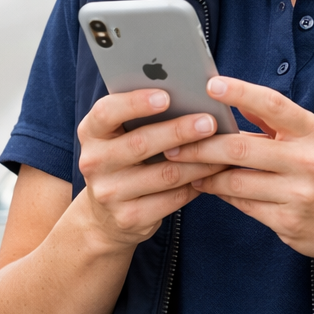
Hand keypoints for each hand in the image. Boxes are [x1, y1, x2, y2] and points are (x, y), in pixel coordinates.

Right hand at [76, 89, 226, 249]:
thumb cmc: (125, 159)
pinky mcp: (129, 218)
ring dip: (198, 160)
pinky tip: (213, 173)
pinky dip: (197, 184)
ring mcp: (109, 194)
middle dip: (179, 131)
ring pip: (164, 173)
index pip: (106, 112)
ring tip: (222, 148)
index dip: (135, 103)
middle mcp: (94, 162)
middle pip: (140, 143)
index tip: (166, 96)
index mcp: (91, 132)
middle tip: (209, 121)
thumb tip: (188, 95)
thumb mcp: (120, 135)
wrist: (104, 215)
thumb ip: (141, 115)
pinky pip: (172, 199)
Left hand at [168, 77, 313, 262]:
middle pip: (241, 148)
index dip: (241, 92)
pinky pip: (243, 205)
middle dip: (202, 145)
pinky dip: (221, 194)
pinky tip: (207, 186)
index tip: (211, 84)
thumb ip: (276, 121)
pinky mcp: (288, 222)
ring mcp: (298, 194)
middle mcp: (308, 161)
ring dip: (205, 173)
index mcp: (313, 132)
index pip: (273, 104)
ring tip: (183, 165)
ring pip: (236, 181)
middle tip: (173, 142)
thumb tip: (237, 99)